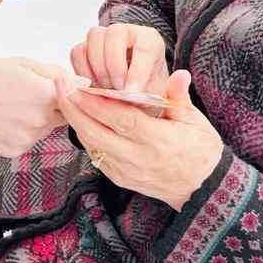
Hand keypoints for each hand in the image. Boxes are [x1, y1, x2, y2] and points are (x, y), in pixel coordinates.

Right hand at [0, 59, 79, 156]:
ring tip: (14, 105)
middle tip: (30, 94)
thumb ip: (56, 73)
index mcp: (45, 94)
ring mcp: (28, 138)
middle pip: (64, 114)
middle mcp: (40, 120)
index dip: (68, 92)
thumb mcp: (22, 63)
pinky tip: (6, 119)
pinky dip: (24, 131)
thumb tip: (82, 82)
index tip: (61, 89)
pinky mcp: (16, 150)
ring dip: (40, 118)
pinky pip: (31, 139)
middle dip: (55, 105)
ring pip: (48, 128)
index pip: (76, 96)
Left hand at [57, 70, 223, 210]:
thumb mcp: (195, 121)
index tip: (79, 84)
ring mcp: (126, 171)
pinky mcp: (119, 178)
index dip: (97, 103)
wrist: (202, 188)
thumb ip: (179, 97)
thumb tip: (180, 73)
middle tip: (60, 84)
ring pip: (92, 144)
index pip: (121, 120)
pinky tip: (79, 117)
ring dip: (75, 120)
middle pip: (96, 133)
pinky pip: (96, 155)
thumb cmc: (199, 150)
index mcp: (158, 141)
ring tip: (64, 96)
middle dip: (74, 108)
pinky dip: (85, 134)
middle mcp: (138, 158)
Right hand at [70, 24, 169, 94]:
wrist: (130, 104)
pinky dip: (82, 71)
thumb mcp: (164, 99)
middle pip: (114, 34)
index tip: (132, 93)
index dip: (137, 70)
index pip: (144, 47)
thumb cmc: (147, 99)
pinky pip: (78, 52)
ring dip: (97, 67)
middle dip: (114, 66)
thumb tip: (183, 76)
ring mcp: (103, 37)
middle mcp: (126, 32)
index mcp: (150, 40)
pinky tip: (92, 90)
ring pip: (94, 37)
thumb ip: (174, 91)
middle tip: (116, 91)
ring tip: (104, 91)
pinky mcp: (85, 48)